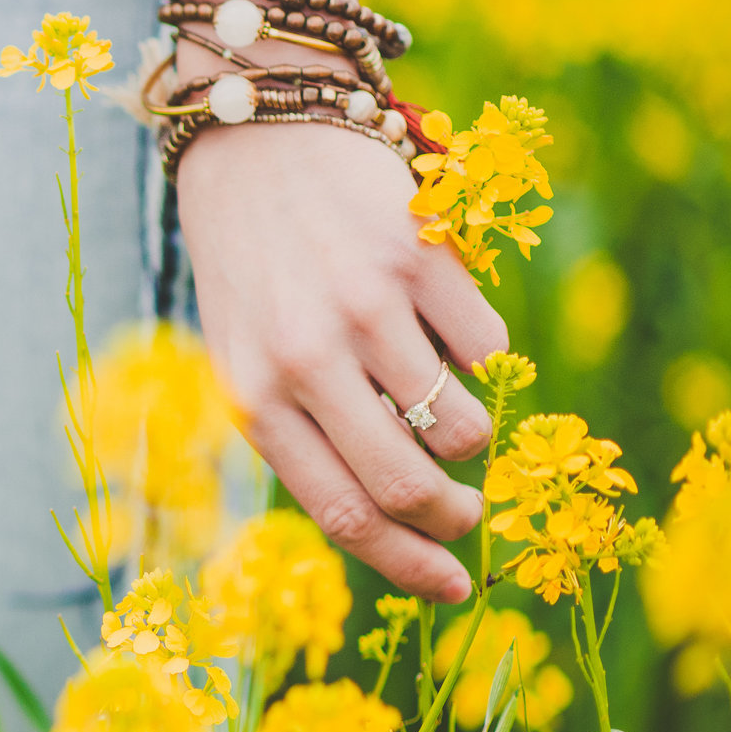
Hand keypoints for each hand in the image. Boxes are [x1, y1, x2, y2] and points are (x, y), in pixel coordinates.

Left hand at [176, 111, 507, 603]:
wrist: (251, 143)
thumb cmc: (249, 267)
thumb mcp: (241, 356)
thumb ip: (298, 430)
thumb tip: (384, 520)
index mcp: (251, 397)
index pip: (341, 513)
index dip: (406, 565)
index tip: (453, 588)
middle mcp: (304, 358)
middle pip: (406, 485)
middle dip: (453, 519)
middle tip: (470, 516)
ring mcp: (363, 306)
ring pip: (461, 425)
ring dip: (474, 441)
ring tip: (453, 418)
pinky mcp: (419, 255)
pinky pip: (488, 348)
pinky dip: (487, 363)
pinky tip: (448, 336)